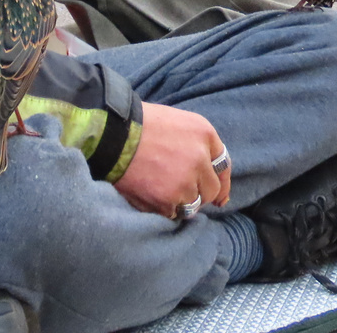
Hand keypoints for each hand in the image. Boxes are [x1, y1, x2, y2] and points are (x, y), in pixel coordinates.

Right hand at [113, 102, 232, 217]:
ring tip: (159, 189)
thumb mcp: (177, 122)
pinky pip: (172, 214)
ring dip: (179, 202)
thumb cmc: (140, 125)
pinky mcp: (167, 201)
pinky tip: (149, 193)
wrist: (112, 135)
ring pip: (192, 205)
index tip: (220, 197)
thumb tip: (209, 176)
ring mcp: (185, 182)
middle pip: (211, 190)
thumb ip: (197, 145)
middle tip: (180, 191)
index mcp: (204, 134)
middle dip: (199, 194)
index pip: (223, 166)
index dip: (222, 183)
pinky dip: (162, 208)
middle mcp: (200, 159)